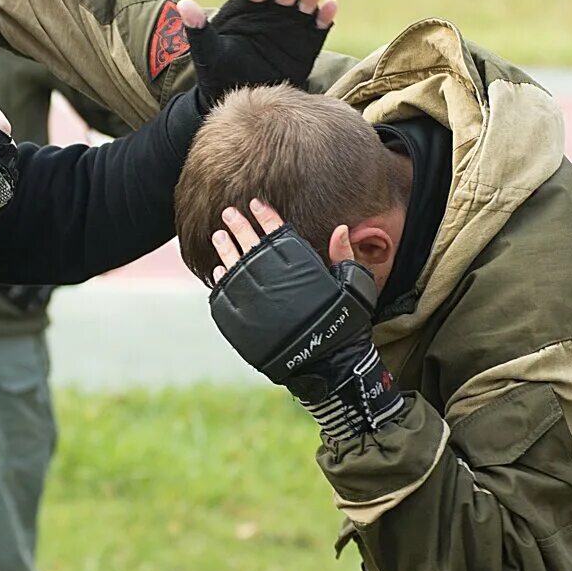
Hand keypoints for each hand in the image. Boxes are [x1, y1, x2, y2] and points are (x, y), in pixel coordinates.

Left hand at [177, 0, 336, 108]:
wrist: (240, 100)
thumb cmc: (218, 71)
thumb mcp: (206, 51)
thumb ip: (198, 28)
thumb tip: (183, 5)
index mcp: (247, 9)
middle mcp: (272, 12)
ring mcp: (291, 27)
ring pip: (306, 2)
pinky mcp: (306, 44)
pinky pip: (318, 28)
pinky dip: (325, 17)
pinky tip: (330, 7)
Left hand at [207, 200, 403, 439]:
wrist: (328, 367)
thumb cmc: (344, 325)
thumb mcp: (355, 287)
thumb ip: (344, 256)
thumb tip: (340, 228)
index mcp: (300, 267)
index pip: (278, 232)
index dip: (266, 216)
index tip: (255, 203)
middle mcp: (273, 279)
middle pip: (251, 244)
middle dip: (239, 226)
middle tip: (228, 213)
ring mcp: (254, 299)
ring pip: (234, 266)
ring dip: (225, 249)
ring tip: (217, 236)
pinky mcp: (242, 320)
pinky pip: (226, 295)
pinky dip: (221, 281)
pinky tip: (218, 270)